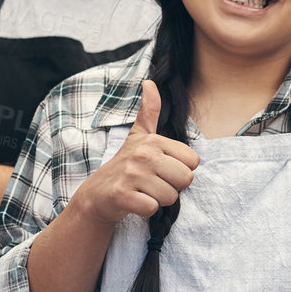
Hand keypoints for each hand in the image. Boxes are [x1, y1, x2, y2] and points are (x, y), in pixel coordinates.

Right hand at [72, 81, 200, 224]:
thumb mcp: (138, 136)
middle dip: (172, 187)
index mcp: (153, 140)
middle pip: (185, 180)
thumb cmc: (125, 165)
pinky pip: (152, 208)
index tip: (161, 169)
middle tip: (152, 183)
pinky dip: (145, 210)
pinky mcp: (122, 195)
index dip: (180, 170)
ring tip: (142, 191)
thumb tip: (149, 81)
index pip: (193, 162)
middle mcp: (143, 154)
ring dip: (158, 200)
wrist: (97, 194)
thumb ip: (149, 111)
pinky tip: (134, 202)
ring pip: (170, 197)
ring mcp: (131, 174)